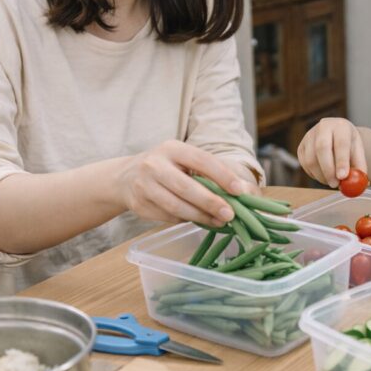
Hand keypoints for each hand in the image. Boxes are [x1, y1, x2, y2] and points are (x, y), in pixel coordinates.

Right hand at [118, 140, 246, 225]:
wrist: (125, 177)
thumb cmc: (166, 167)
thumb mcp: (185, 160)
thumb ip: (212, 172)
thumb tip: (245, 191)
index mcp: (172, 148)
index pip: (201, 160)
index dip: (222, 176)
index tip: (239, 190)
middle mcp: (155, 164)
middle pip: (186, 187)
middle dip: (211, 202)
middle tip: (230, 214)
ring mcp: (144, 186)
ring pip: (176, 206)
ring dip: (201, 216)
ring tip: (219, 222)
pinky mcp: (139, 205)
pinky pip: (168, 217)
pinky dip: (186, 220)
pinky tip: (199, 220)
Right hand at [297, 118, 367, 187]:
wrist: (337, 136)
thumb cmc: (349, 146)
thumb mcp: (359, 153)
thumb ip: (360, 168)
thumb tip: (360, 183)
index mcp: (341, 126)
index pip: (341, 142)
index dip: (341, 160)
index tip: (343, 177)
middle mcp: (323, 127)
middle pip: (322, 148)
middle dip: (328, 169)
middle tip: (335, 184)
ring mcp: (309, 136)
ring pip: (311, 159)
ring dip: (321, 175)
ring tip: (332, 181)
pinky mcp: (301, 146)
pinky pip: (305, 165)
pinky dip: (314, 174)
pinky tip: (324, 174)